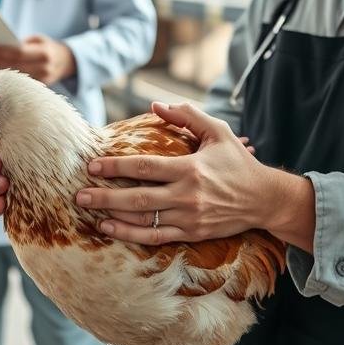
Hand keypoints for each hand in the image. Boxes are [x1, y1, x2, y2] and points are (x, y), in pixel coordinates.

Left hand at [0, 34, 75, 84]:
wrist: (68, 63)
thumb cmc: (48, 47)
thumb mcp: (39, 40)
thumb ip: (22, 44)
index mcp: (44, 54)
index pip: (18, 53)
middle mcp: (43, 69)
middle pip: (11, 66)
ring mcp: (39, 82)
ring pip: (11, 77)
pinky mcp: (36, 90)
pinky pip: (15, 83)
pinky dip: (1, 77)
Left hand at [75, 102, 314, 248]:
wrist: (264, 199)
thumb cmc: (238, 162)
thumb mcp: (218, 131)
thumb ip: (186, 116)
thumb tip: (154, 106)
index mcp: (190, 169)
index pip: (145, 167)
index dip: (116, 166)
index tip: (93, 165)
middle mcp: (187, 196)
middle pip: (138, 197)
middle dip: (105, 196)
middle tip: (79, 193)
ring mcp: (189, 218)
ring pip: (144, 220)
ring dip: (114, 217)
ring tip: (89, 211)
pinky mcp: (192, 234)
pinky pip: (155, 237)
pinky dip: (130, 235)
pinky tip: (110, 229)